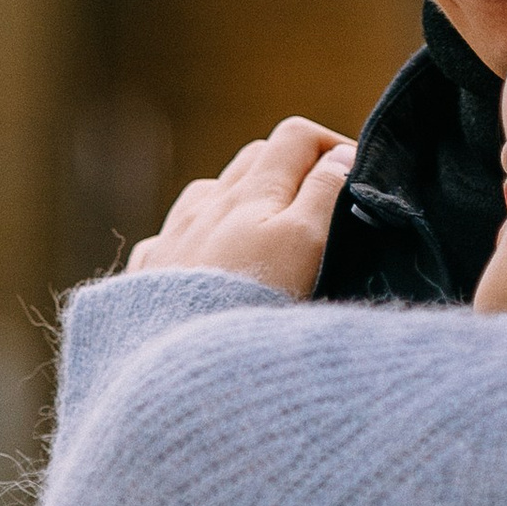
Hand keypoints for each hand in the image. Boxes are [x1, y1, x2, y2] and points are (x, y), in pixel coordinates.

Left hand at [124, 117, 354, 295]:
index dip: (332, 146)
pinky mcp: (150, 277)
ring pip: (209, 195)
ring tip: (265, 239)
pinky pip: (171, 241)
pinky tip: (205, 269)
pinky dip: (195, 241)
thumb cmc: (248, 301)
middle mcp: (206, 205)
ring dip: (240, 201)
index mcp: (250, 191)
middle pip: (254, 159)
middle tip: (321, 208)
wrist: (177, 368)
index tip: (357, 180)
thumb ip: (324, 193)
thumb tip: (342, 156)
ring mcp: (173, 239)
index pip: (296, 137)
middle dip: (292, 169)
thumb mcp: (303, 242)